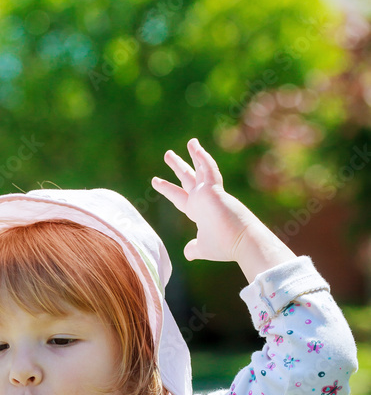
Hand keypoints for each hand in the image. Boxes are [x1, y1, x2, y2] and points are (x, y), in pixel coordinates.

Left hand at [151, 138, 260, 262]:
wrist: (241, 242)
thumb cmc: (223, 246)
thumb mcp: (203, 247)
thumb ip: (194, 248)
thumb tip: (188, 252)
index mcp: (198, 211)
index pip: (180, 197)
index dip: (168, 189)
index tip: (155, 180)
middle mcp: (203, 199)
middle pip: (187, 179)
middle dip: (178, 166)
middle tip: (168, 154)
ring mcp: (209, 193)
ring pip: (200, 169)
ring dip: (195, 155)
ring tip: (190, 142)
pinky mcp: (215, 189)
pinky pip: (209, 169)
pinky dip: (203, 159)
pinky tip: (196, 147)